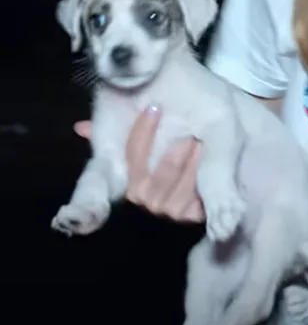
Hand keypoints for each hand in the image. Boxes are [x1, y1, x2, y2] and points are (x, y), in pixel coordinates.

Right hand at [73, 105, 204, 221]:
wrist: (198, 195)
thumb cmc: (166, 166)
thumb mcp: (141, 150)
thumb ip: (113, 139)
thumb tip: (81, 127)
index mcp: (129, 181)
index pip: (133, 153)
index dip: (143, 129)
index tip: (155, 107)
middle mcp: (145, 198)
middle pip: (164, 170)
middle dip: (177, 147)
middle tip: (189, 129)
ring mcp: (168, 210)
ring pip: (183, 180)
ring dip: (194, 158)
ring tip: (201, 139)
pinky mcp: (191, 216)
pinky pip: (199, 193)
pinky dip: (204, 174)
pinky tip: (209, 159)